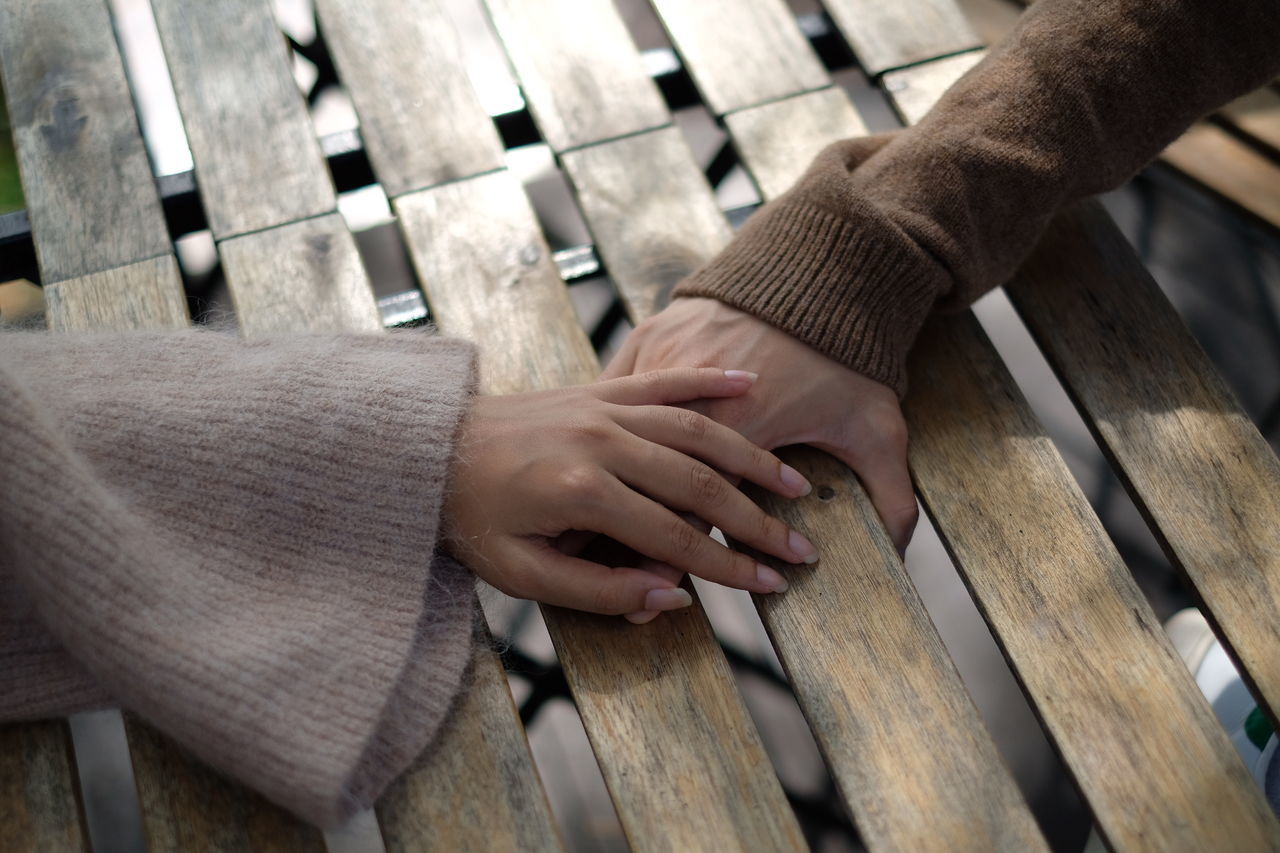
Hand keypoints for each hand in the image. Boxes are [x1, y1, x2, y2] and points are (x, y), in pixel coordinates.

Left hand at [443, 368, 816, 616]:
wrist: (427, 447)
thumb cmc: (469, 518)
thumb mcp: (519, 575)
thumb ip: (595, 590)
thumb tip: (668, 600)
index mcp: (582, 492)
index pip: (675, 538)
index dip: (728, 566)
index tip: (771, 583)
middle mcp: (601, 442)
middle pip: (699, 483)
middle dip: (756, 521)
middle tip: (802, 547)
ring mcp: (601, 408)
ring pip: (694, 428)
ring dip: (750, 455)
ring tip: (794, 483)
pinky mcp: (597, 388)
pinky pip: (663, 381)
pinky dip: (708, 380)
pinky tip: (747, 381)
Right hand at [603, 298, 917, 553]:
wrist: (815, 267)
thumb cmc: (846, 354)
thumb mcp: (877, 427)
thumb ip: (891, 494)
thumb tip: (899, 555)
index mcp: (742, 427)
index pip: (698, 507)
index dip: (681, 554)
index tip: (669, 589)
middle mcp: (689, 397)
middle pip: (650, 480)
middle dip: (636, 536)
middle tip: (629, 576)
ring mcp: (658, 363)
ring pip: (620, 439)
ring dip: (610, 484)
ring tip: (596, 529)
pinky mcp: (643, 340)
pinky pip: (610, 394)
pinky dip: (604, 431)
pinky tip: (598, 460)